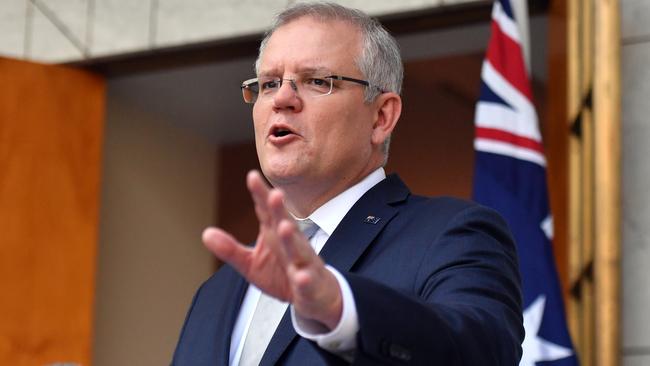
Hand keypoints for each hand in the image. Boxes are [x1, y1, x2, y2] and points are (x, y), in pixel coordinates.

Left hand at [202, 170, 342, 328]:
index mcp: (275, 234)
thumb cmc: (283, 274)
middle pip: (285, 223)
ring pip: (299, 249)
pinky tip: (301, 276)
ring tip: (285, 227)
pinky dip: (305, 279)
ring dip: (292, 239)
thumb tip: (206, 233)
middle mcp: (291, 244)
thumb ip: (230, 249)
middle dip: (280, 210)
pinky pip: (307, 281)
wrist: (314, 295)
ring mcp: (303, 263)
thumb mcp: (251, 263)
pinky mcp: (310, 285)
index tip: (252, 176)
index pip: (267, 211)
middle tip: (275, 194)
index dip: (260, 194)